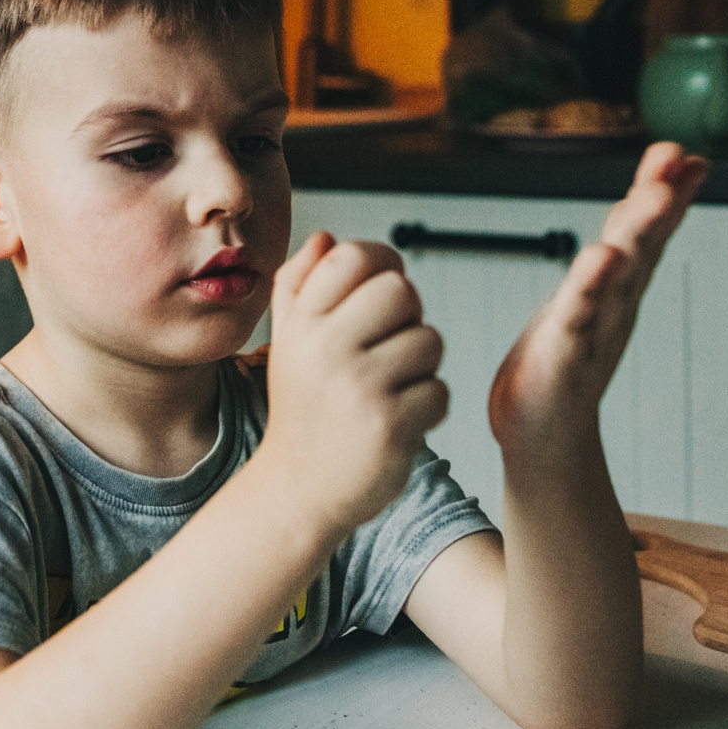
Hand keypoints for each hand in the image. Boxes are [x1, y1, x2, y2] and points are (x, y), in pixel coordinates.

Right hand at [258, 233, 446, 537]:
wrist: (297, 491)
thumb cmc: (303, 409)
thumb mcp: (288, 343)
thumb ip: (299, 285)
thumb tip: (325, 237)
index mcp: (302, 323)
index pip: (352, 256)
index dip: (382, 264)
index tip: (382, 292)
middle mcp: (325, 349)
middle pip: (401, 290)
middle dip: (408, 316)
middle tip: (392, 345)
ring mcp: (359, 387)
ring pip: (429, 341)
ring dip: (423, 366)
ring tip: (393, 388)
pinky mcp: (391, 426)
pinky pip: (439, 392)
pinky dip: (428, 407)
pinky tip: (399, 421)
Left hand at [488, 141, 707, 452]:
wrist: (544, 436)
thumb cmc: (565, 357)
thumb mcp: (595, 289)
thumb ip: (622, 242)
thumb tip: (654, 194)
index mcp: (618, 286)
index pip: (647, 231)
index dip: (667, 192)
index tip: (685, 154)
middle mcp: (613, 305)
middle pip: (640, 247)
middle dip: (658, 204)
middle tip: (674, 165)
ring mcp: (591, 332)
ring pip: (616, 278)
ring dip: (634, 237)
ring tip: (649, 200)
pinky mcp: (564, 359)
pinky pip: (578, 320)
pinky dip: (589, 290)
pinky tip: (599, 261)